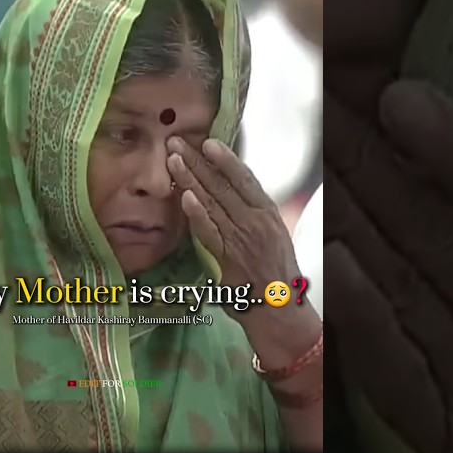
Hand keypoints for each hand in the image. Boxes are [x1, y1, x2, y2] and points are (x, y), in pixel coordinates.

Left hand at [166, 138, 303, 318]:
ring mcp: (241, 239)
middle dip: (197, 161)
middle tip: (175, 141)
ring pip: (212, 203)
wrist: (281, 310)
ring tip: (172, 159)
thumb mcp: (272, 234)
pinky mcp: (228, 259)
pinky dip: (197, 214)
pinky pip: (209, 233)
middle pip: (222, 185)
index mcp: (267, 213)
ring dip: (190, 179)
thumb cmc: (275, 273)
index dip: (225, 158)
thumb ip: (251, 213)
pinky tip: (185, 197)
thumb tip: (228, 191)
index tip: (207, 141)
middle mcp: (255, 221)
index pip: (244, 178)